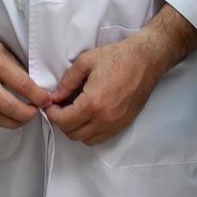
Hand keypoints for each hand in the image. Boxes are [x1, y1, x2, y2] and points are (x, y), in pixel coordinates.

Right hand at [0, 14, 50, 128]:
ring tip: (21, 118)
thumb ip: (15, 68)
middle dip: (27, 114)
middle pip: (9, 107)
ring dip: (12, 121)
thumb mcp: (1, 48)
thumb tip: (32, 86)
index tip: (46, 101)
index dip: (38, 96)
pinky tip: (3, 116)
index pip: (22, 85)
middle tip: (35, 112)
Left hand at [44, 34, 168, 146]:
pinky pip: (101, 138)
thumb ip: (67, 82)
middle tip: (60, 107)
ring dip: (76, 129)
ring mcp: (116, 124)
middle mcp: (104, 119)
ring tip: (74, 112)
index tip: (50, 104)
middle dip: (62, 122)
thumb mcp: (85, 62)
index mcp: (93, 103)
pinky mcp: (124, 124)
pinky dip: (90, 132)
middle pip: (73, 134)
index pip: (64, 121)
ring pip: (86, 140)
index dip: (52, 114)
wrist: (146, 60)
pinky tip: (89, 116)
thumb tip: (55, 97)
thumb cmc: (117, 57)